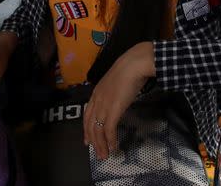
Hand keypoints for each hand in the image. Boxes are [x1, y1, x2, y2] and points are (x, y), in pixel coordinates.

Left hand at [83, 42, 155, 158]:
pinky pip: (108, 129)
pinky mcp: (113, 110)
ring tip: (105, 155)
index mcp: (96, 93)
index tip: (87, 140)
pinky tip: (114, 147)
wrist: (133, 65)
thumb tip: (119, 98)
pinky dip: (110, 140)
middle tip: (97, 153)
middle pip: (90, 125)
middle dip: (93, 141)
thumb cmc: (129, 70)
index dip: (87, 128)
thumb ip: (114, 92)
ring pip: (97, 130)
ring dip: (101, 144)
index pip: (87, 114)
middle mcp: (97, 100)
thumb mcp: (117, 83)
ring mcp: (103, 105)